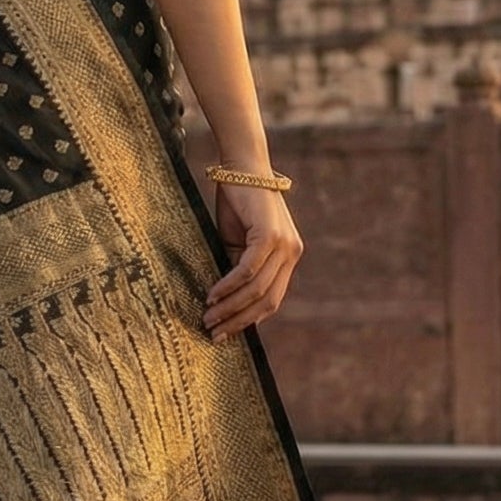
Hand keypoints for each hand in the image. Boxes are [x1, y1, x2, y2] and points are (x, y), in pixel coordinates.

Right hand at [202, 181, 303, 341]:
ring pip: (257, 289)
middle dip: (239, 321)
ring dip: (230, 307)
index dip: (250, 320)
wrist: (240, 167)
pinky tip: (213, 295)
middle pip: (268, 301)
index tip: (227, 332)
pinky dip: (229, 286)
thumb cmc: (237, 204)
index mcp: (288, 257)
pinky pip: (248, 270)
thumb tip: (224, 304)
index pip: (273, 299)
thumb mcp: (238, 243)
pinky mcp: (269, 236)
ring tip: (208, 317)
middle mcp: (292, 253)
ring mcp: (284, 245)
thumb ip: (238, 269)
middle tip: (214, 333)